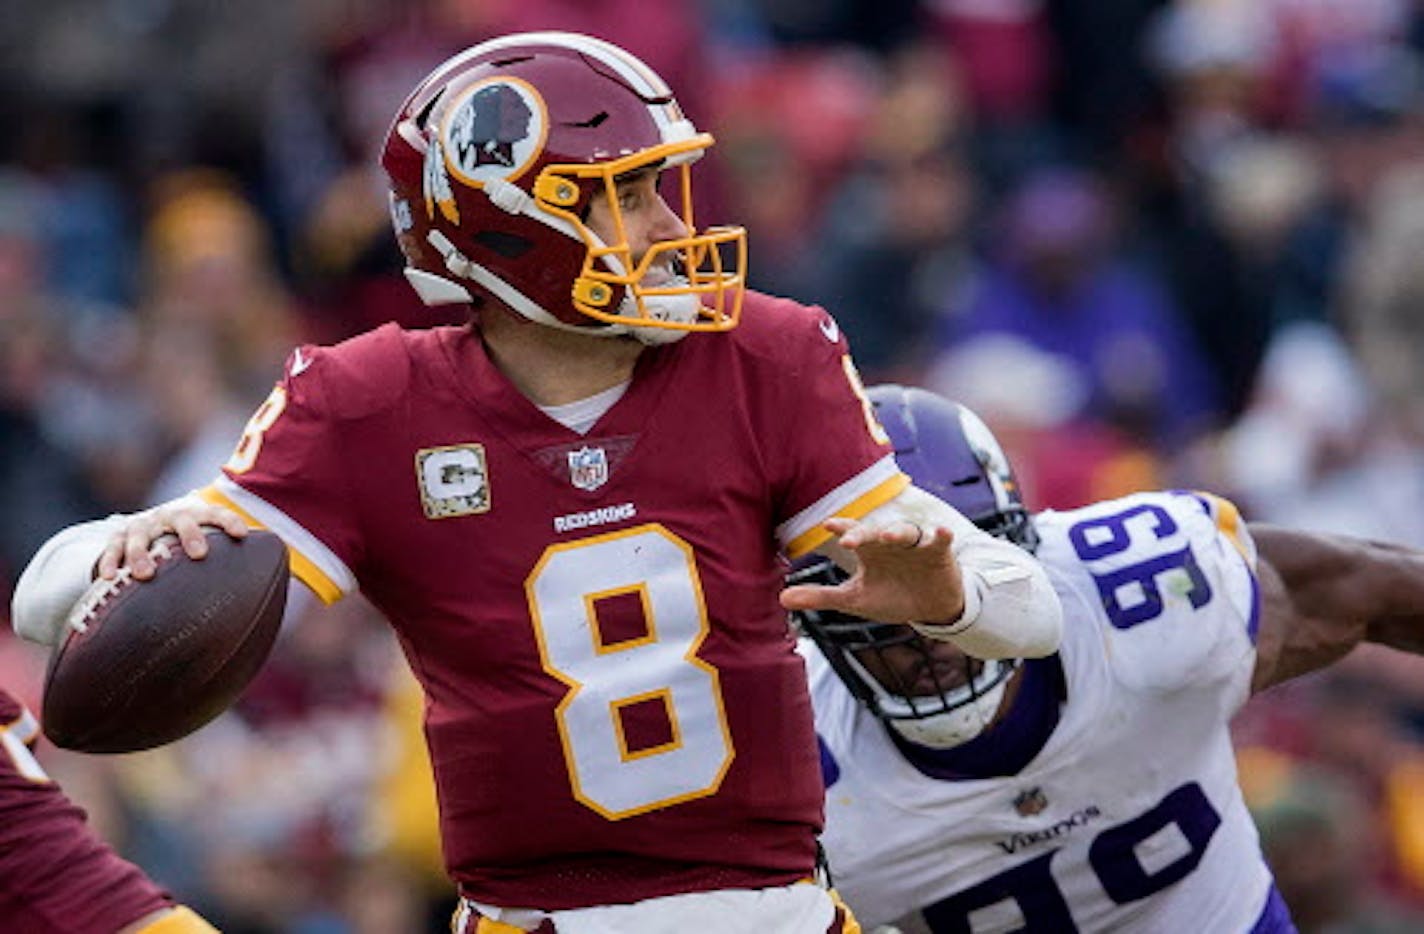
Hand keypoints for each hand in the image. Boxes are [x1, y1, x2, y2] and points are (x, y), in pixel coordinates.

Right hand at [96, 495, 249, 580]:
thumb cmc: (193, 542)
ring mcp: (143, 525)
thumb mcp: (213, 543)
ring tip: (144, 575)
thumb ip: (237, 560)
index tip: (242, 534)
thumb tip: (275, 585)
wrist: (155, 526)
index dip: (229, 521)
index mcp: (197, 514)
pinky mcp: (119, 536)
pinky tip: (109, 577)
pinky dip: (110, 560)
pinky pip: (112, 548)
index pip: (216, 513)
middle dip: (190, 534)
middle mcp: (170, 516)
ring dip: (141, 553)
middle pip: (182, 519)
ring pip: (140, 535)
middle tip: (199, 554)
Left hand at [780, 517, 964, 623]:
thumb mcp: (854, 599)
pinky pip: (940, 540)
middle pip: (875, 532)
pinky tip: (940, 532)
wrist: (929, 608)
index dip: (842, 529)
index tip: (827, 526)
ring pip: (906, 532)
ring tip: (887, 537)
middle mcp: (889, 542)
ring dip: (897, 532)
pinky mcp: (939, 553)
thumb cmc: (890, 597)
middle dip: (863, 533)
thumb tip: (781, 598)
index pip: (853, 534)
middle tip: (849, 540)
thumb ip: (820, 597)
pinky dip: (940, 535)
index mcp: (868, 550)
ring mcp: (915, 545)